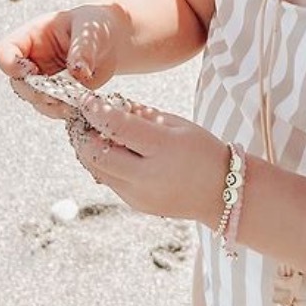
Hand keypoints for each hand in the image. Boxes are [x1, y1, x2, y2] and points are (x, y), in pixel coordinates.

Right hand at [0, 3, 128, 119]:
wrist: (109, 40)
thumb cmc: (94, 25)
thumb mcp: (89, 30)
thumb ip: (82, 48)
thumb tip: (78, 72)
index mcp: (30, 37)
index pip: (4, 52)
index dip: (12, 66)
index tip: (33, 71)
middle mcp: (31, 61)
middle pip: (17, 83)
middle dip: (36, 92)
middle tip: (59, 94)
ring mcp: (43, 80)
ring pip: (35, 101)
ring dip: (52, 105)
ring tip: (74, 101)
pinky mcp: (58, 95)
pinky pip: (54, 109)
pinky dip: (65, 111)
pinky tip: (81, 105)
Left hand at [68, 93, 225, 226]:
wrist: (222, 194)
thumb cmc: (203, 151)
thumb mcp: (178, 124)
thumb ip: (143, 114)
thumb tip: (111, 104)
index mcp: (163, 149)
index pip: (117, 128)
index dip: (96, 112)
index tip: (85, 101)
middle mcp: (147, 176)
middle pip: (97, 154)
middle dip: (83, 134)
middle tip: (83, 118)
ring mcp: (139, 195)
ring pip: (97, 170)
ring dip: (89, 150)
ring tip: (93, 133)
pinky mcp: (135, 204)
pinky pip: (109, 181)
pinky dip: (104, 164)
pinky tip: (111, 150)